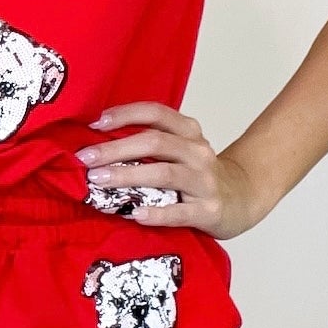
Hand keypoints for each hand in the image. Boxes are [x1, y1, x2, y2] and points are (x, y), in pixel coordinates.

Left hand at [75, 102, 264, 239]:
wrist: (242, 199)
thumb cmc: (198, 174)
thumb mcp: (181, 149)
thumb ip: (151, 143)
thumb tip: (97, 142)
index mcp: (189, 132)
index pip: (156, 113)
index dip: (125, 115)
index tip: (95, 124)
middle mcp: (198, 152)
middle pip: (154, 142)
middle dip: (115, 149)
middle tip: (85, 158)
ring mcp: (205, 181)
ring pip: (164, 174)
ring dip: (127, 175)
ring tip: (99, 181)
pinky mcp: (209, 211)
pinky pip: (179, 212)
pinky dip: (156, 213)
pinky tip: (134, 214)